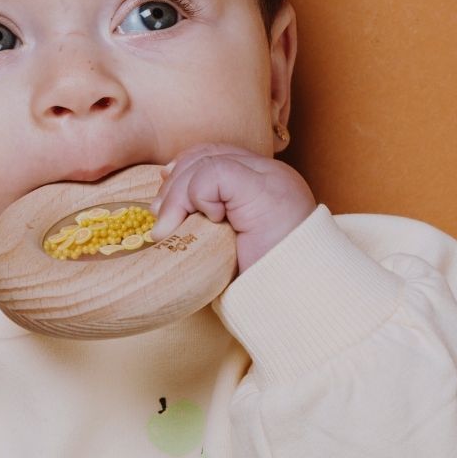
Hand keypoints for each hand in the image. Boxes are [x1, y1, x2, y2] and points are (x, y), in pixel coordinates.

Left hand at [151, 144, 315, 273]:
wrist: (295, 302)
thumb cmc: (258, 283)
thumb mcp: (223, 248)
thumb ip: (203, 221)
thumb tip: (161, 207)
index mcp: (262, 186)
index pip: (214, 156)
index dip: (183, 172)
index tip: (164, 204)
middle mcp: (269, 176)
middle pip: (206, 155)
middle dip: (174, 186)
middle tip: (162, 224)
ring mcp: (270, 179)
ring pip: (205, 161)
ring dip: (178, 197)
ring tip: (171, 230)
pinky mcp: (263, 189)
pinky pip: (214, 174)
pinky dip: (198, 196)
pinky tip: (208, 223)